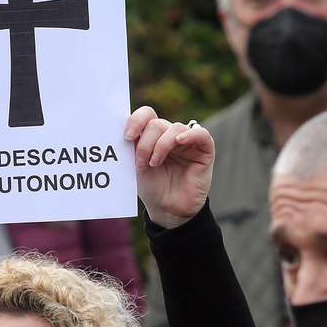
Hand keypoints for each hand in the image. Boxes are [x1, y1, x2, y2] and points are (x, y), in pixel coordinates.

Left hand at [126, 106, 213, 228]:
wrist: (168, 210)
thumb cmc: (153, 188)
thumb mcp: (136, 165)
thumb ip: (133, 146)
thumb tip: (121, 129)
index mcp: (153, 136)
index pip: (146, 115)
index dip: (136, 120)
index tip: (127, 137)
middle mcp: (170, 136)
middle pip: (157, 124)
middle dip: (146, 143)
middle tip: (141, 163)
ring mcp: (188, 142)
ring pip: (175, 128)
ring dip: (161, 145)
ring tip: (154, 164)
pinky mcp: (204, 151)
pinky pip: (201, 134)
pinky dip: (190, 135)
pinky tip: (179, 141)